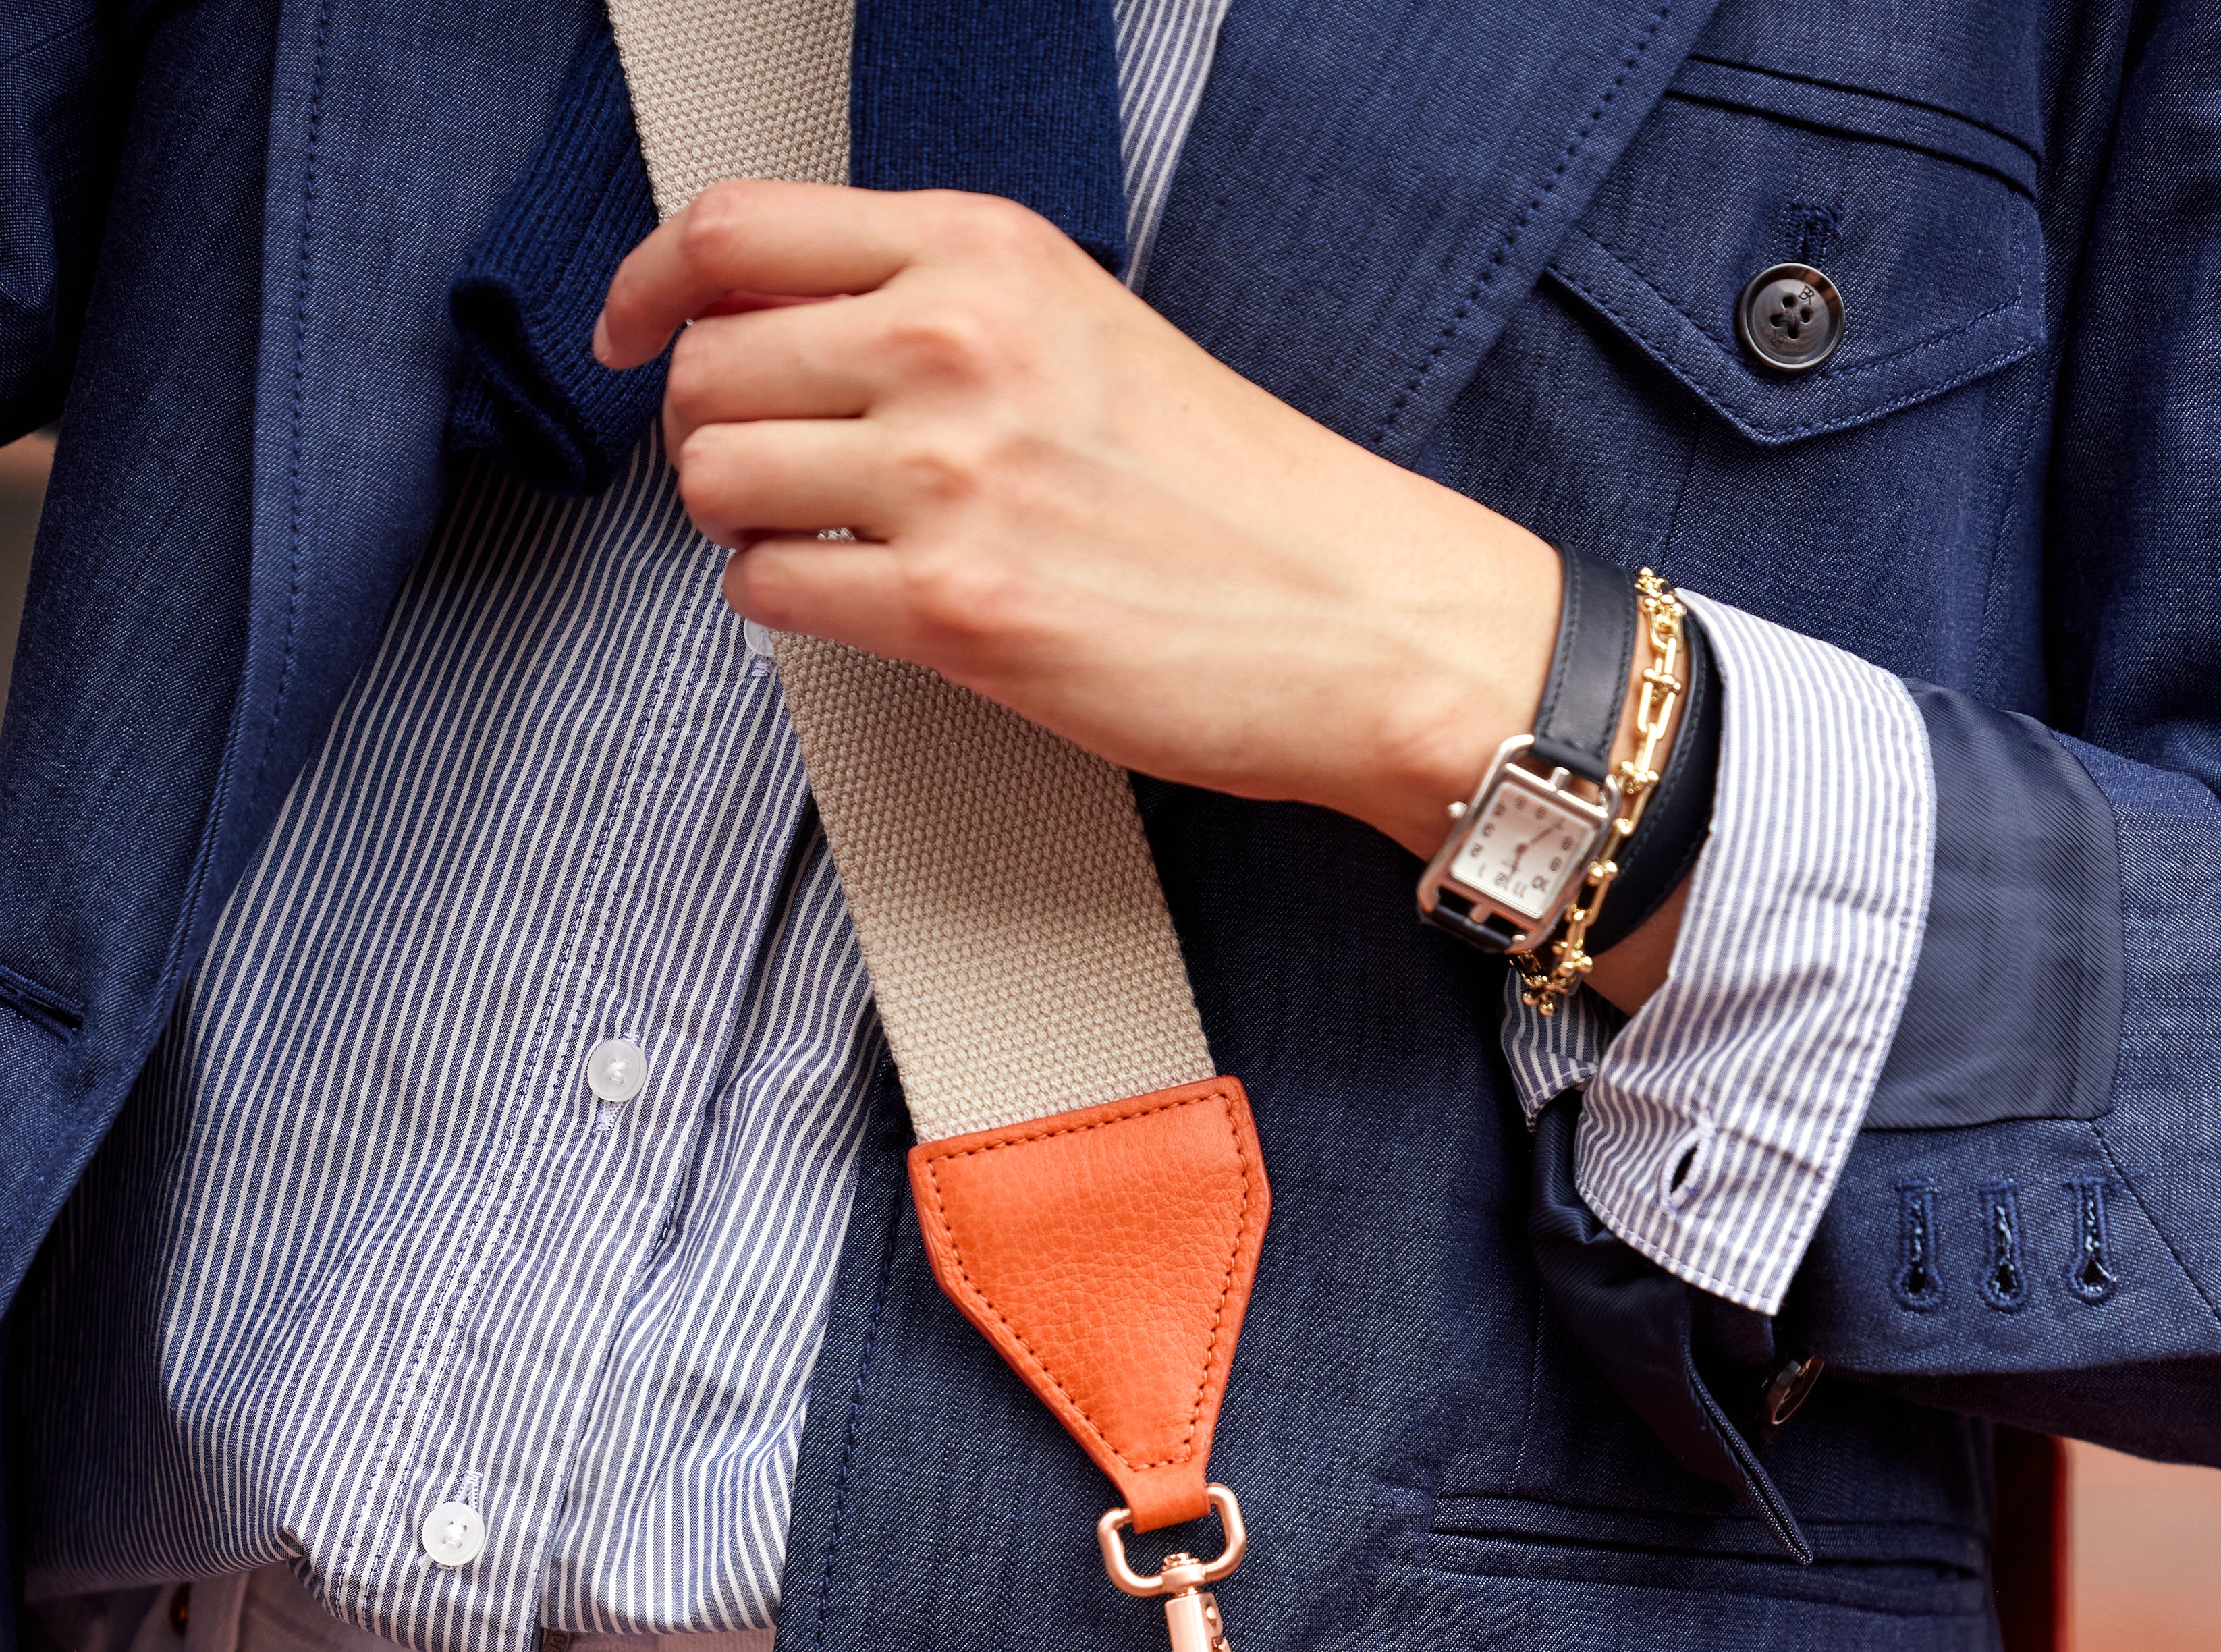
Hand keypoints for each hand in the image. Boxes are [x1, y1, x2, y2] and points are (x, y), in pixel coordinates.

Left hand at [597, 182, 1561, 861]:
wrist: (1357, 620)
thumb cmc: (1242, 501)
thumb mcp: (1086, 333)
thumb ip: (941, 310)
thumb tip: (798, 337)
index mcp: (983, 252)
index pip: (735, 230)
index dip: (650, 288)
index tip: (631, 331)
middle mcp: (951, 342)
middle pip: (705, 361)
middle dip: (705, 431)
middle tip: (755, 477)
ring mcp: (946, 475)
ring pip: (716, 478)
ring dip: (735, 523)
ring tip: (809, 546)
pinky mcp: (952, 608)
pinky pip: (769, 591)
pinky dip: (781, 605)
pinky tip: (847, 606)